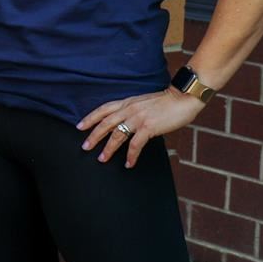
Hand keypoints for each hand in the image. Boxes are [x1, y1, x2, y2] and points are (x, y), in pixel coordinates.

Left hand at [78, 87, 203, 168]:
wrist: (183, 98)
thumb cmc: (166, 101)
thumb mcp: (143, 102)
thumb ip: (132, 110)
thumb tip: (126, 122)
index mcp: (127, 102)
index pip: (103, 109)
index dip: (90, 118)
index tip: (79, 126)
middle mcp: (129, 109)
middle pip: (105, 123)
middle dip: (93, 136)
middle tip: (85, 147)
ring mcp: (138, 118)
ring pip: (117, 135)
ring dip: (108, 148)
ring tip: (102, 158)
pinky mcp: (148, 127)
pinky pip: (135, 144)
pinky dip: (131, 155)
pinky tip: (128, 163)